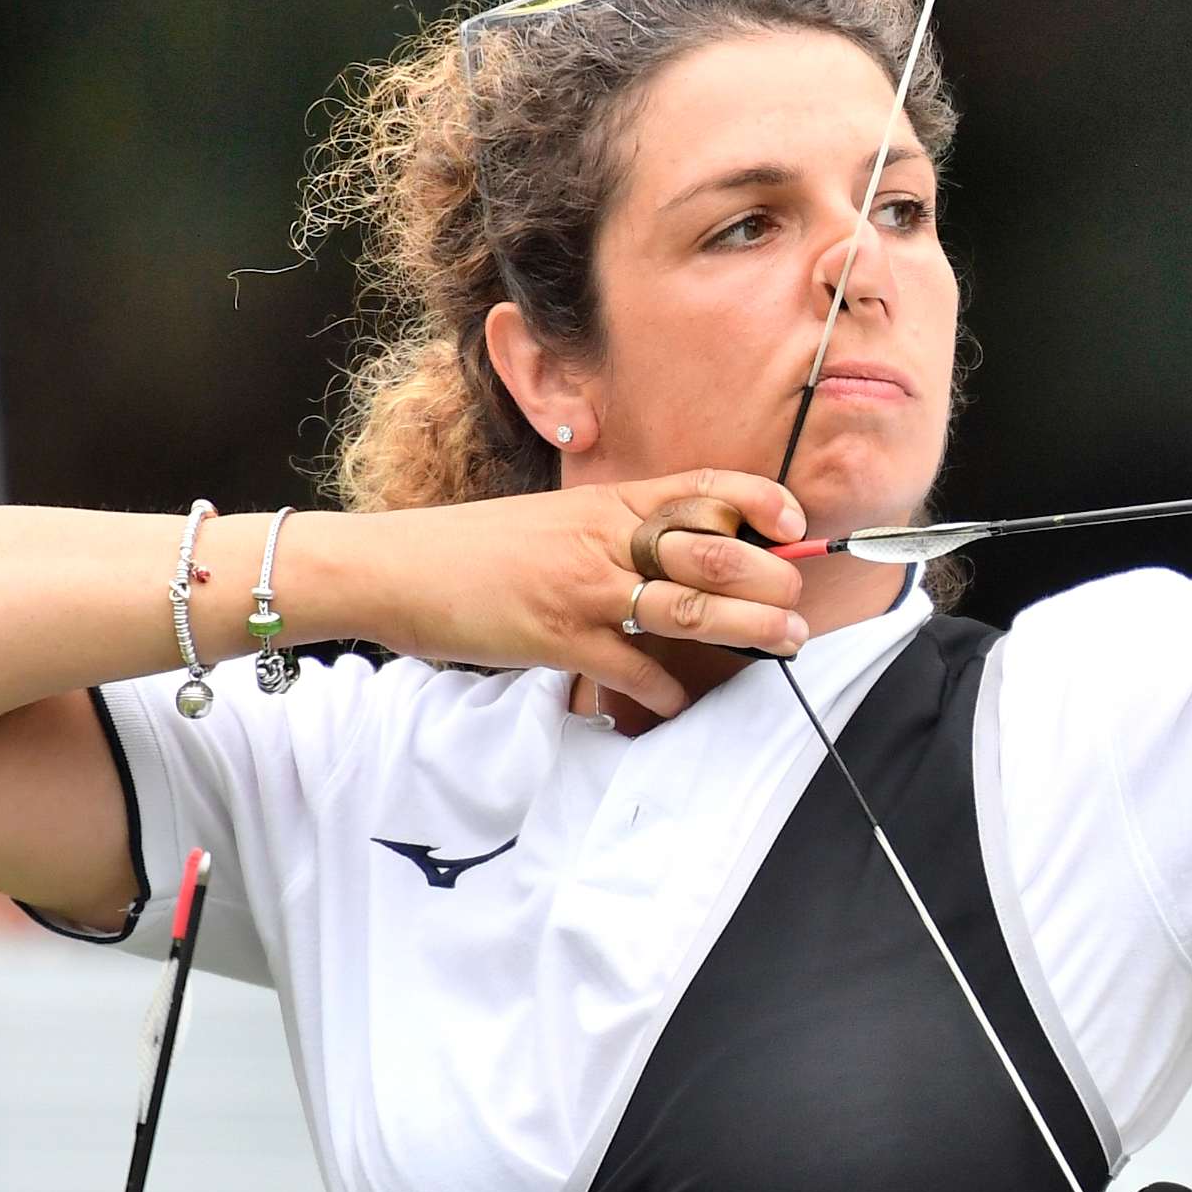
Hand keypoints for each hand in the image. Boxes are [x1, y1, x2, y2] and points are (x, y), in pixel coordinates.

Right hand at [337, 469, 808, 716]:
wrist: (392, 568)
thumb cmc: (472, 550)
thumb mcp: (553, 522)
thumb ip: (611, 534)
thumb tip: (671, 558)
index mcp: (603, 502)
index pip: (700, 488)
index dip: (758, 503)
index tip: (795, 524)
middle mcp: (601, 537)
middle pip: (711, 550)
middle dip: (768, 576)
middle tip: (799, 601)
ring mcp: (581, 588)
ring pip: (686, 606)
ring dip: (746, 627)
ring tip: (785, 641)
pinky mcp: (556, 638)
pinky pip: (629, 667)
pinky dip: (662, 690)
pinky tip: (678, 702)